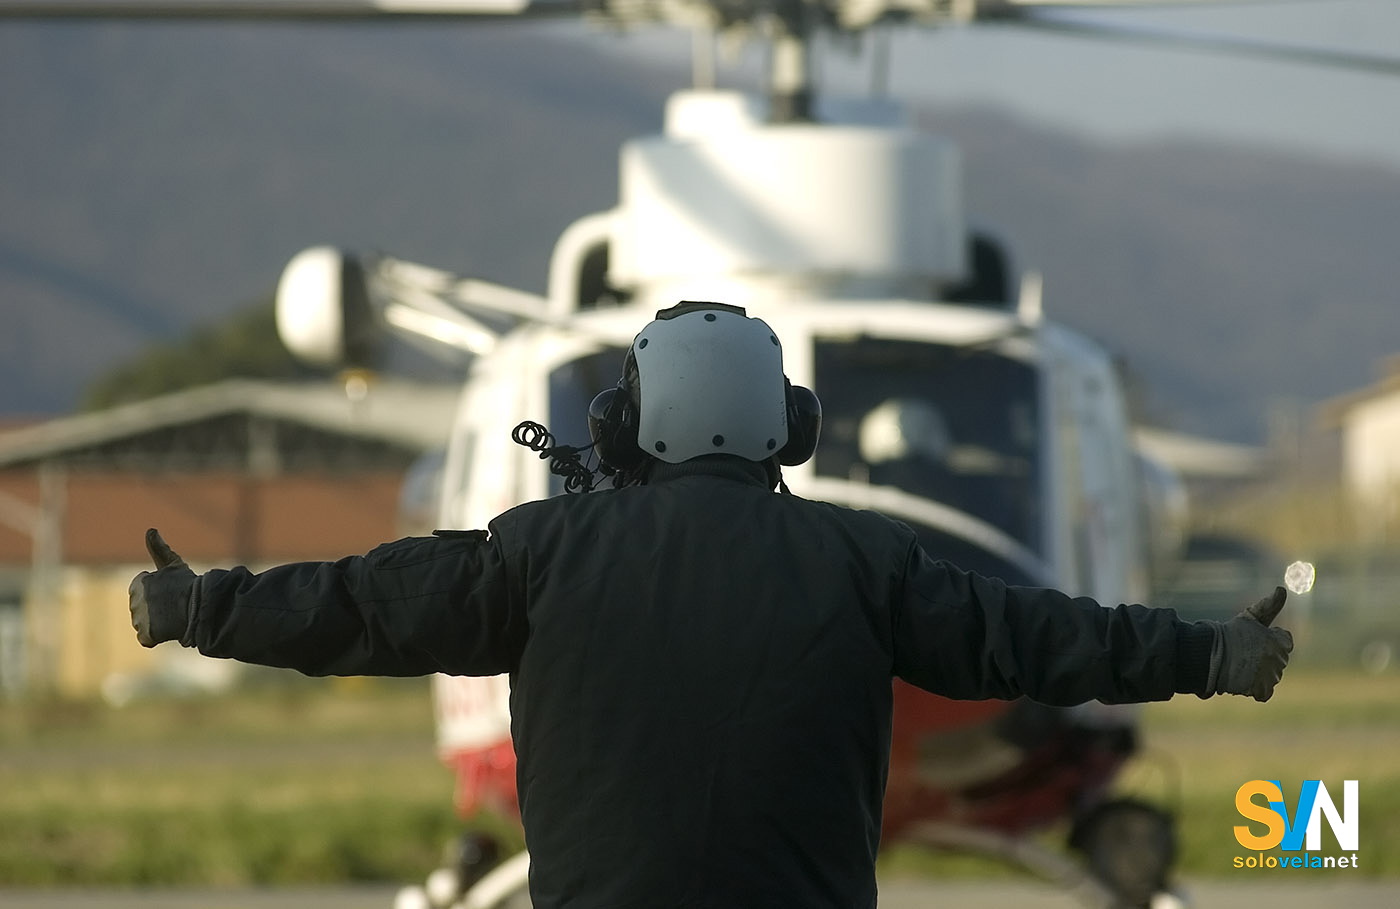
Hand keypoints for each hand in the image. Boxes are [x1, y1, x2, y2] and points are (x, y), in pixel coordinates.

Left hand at [128, 529, 195, 647]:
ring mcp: (139, 618)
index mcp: (139, 583)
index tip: (172, 592)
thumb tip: (150, 530)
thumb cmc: (188, 585)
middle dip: (156, 608)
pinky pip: (147, 639)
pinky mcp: (145, 634)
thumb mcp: (173, 564)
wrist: (202, 606)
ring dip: (157, 623)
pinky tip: (168, 630)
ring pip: (144, 623)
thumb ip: (158, 549)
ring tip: (174, 617)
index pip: (143, 592)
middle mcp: (135, 600)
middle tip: (174, 605)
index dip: (159, 593)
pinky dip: (156, 637)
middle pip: (142, 608)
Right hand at [1212, 587, 1293, 700]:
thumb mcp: (1250, 617)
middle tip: (1243, 653)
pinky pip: (1264, 692)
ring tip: (1240, 665)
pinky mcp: (1262, 690)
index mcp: (1281, 642)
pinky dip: (1255, 689)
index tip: (1252, 639)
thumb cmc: (1229, 633)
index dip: (1268, 639)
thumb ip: (1270, 605)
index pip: (1284, 641)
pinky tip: (1242, 679)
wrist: (1209, 653)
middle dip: (1264, 657)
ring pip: (1270, 676)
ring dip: (1258, 672)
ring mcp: (1271, 676)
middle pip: (1277, 660)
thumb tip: (1282, 589)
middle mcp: (1279, 660)